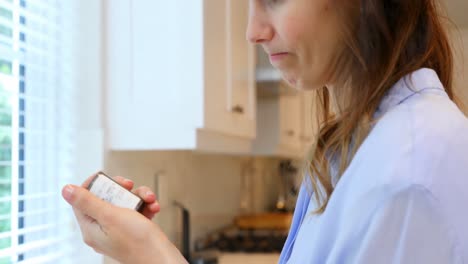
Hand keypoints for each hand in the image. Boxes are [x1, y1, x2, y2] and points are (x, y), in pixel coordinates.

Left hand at [62, 174, 187, 263]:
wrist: (162, 258)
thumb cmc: (138, 242)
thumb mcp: (110, 216)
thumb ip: (87, 201)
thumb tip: (66, 190)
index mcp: (90, 229)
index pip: (82, 200)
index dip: (94, 185)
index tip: (106, 178)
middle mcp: (102, 230)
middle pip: (105, 198)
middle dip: (121, 189)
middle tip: (129, 185)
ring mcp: (118, 230)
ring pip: (124, 203)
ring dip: (139, 197)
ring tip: (149, 199)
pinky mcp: (133, 230)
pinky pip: (136, 211)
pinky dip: (145, 207)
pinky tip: (153, 208)